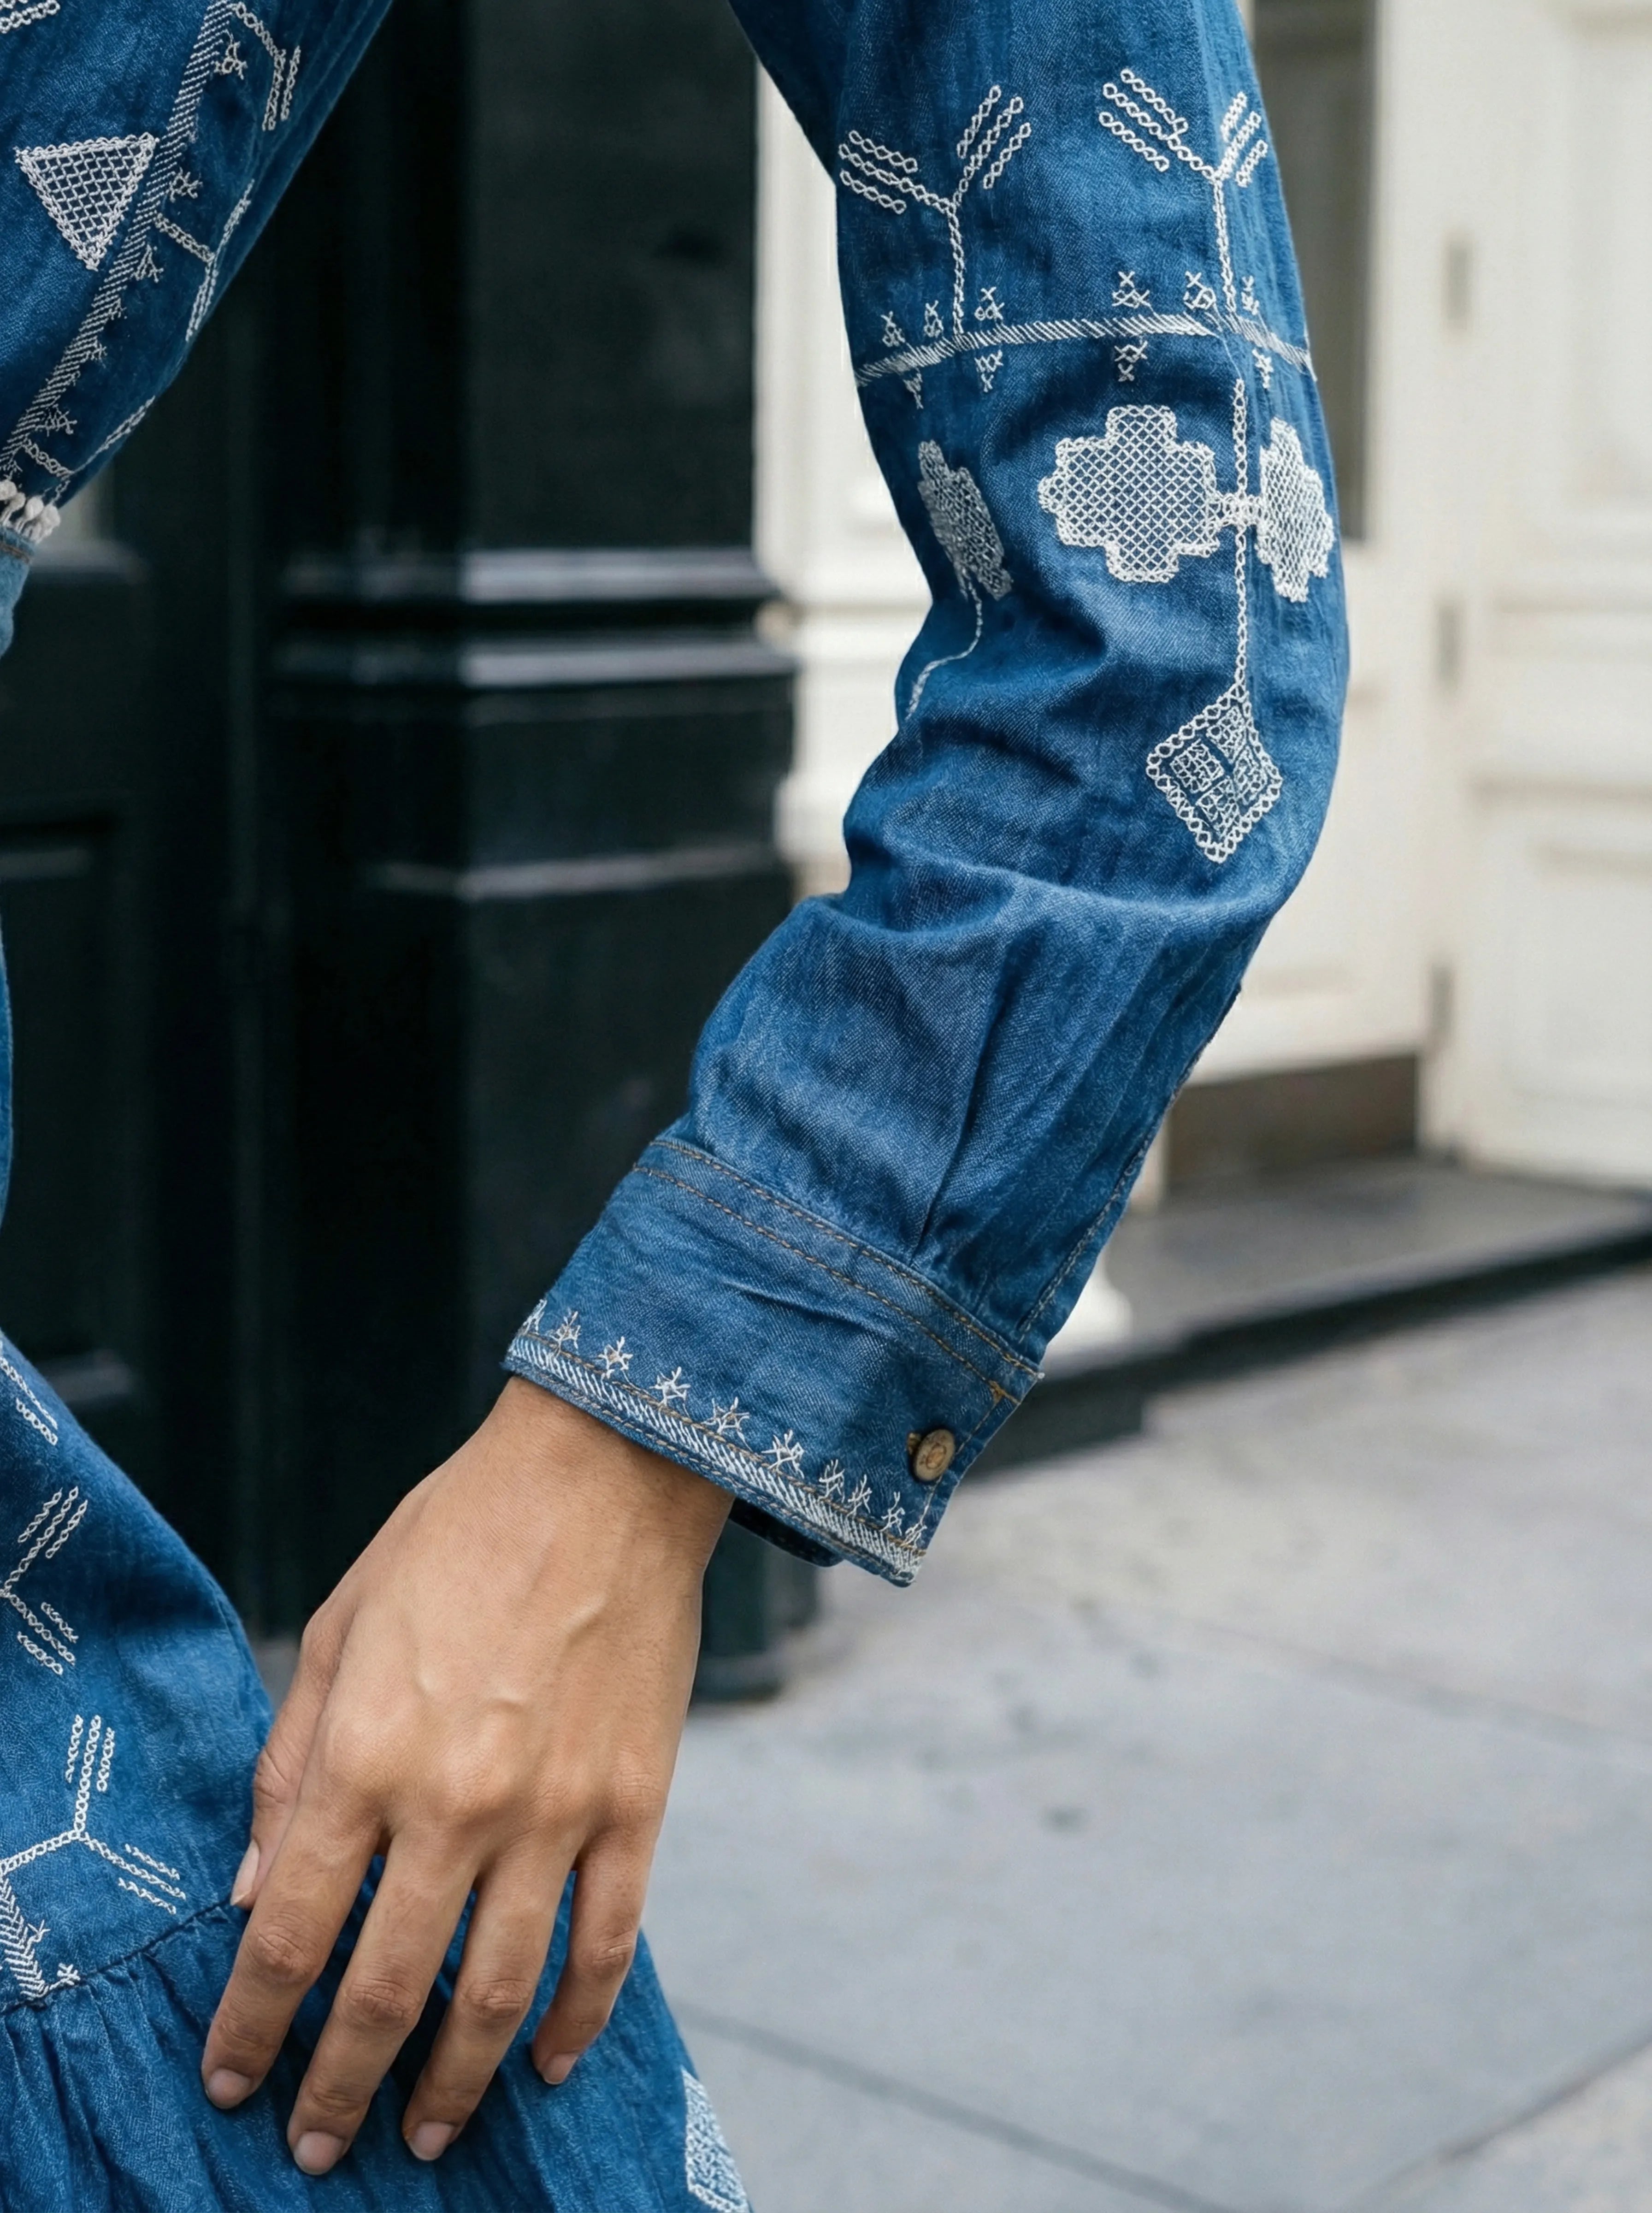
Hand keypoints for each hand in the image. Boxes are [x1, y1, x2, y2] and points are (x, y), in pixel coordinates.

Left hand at [200, 1378, 730, 2172]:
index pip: (286, 1935)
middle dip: (338, 2087)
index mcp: (366, 1755)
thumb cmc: (457, 1536)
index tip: (231, 2079)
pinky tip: (549, 2064)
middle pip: (385, 1993)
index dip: (250, 2026)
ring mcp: (556, 1813)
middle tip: (316, 2144)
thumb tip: (247, 1888)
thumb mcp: (339, 1629)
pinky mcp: (635, 1805)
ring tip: (426, 2137)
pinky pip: (609, 1946)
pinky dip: (578, 2022)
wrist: (603, 1473)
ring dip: (452, 2088)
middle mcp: (455, 1802)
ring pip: (496, 1996)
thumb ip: (290, 1763)